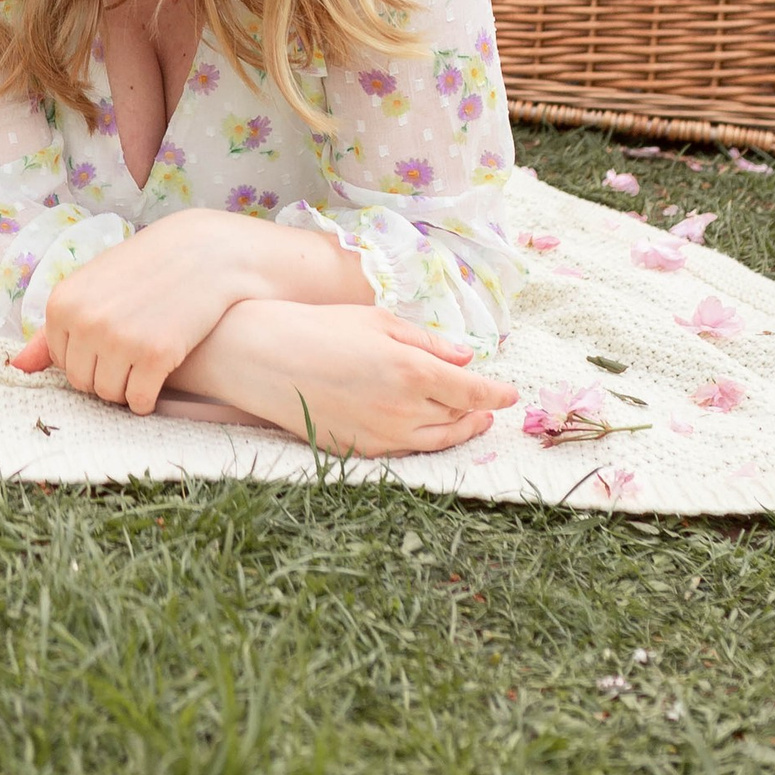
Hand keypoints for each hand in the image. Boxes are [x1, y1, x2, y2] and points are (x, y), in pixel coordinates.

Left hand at [9, 211, 296, 410]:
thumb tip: (16, 368)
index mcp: (62, 303)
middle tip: (131, 356)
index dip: (88, 357)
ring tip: (143, 364)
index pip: (61, 361)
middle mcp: (84, 322)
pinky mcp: (154, 355)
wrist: (200, 252)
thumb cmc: (143, 270)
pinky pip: (138, 401)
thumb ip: (58, 327)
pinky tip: (157, 379)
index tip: (111, 342)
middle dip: (105, 376)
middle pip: (82, 383)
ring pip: (109, 395)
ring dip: (126, 389)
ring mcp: (119, 339)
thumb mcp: (93, 287)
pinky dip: (146, 399)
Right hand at [189, 298, 518, 456]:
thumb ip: (427, 342)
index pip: (473, 391)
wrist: (263, 359)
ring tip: (471, 420)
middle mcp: (404, 411)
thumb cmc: (319, 328)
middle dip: (478, 409)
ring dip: (459, 430)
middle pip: (459, 418)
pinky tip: (426, 428)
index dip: (497, 394)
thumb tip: (466, 358)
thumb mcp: (378, 322)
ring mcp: (383, 437)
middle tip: (489, 402)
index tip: (512, 394)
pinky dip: (425, 440)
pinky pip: (407, 451)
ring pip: (438, 441)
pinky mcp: (362, 452)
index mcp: (412, 372)